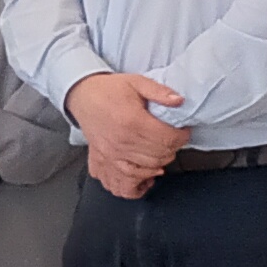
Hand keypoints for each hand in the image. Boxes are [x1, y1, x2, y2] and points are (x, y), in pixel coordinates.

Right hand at [69, 70, 187, 195]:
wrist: (82, 96)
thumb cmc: (109, 90)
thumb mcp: (136, 82)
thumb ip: (159, 91)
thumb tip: (179, 101)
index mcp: (132, 121)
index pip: (167, 138)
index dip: (182, 136)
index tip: (183, 131)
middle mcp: (122, 142)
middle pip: (160, 156)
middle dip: (173, 148)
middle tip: (172, 140)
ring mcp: (112, 155)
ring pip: (147, 170)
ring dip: (159, 164)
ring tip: (161, 153)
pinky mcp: (104, 162)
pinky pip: (124, 184)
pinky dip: (138, 184)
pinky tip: (146, 176)